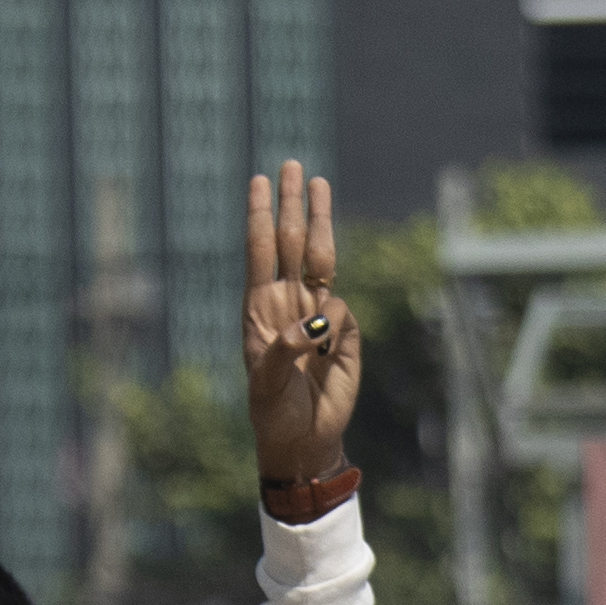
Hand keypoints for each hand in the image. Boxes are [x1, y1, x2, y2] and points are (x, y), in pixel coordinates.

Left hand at [243, 161, 358, 483]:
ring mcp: (319, 317)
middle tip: (294, 166)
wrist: (303, 438)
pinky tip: (324, 355)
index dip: (261, 216)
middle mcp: (289, 303)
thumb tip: (318, 319)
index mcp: (260, 308)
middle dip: (293, 204)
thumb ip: (286, 347)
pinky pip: (343, 315)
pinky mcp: (346, 337)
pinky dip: (335, 326)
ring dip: (320, 222)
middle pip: (292, 242)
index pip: (261, 251)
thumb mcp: (266, 381)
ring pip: (322, 259)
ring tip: (319, 184)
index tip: (259, 180)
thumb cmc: (273, 410)